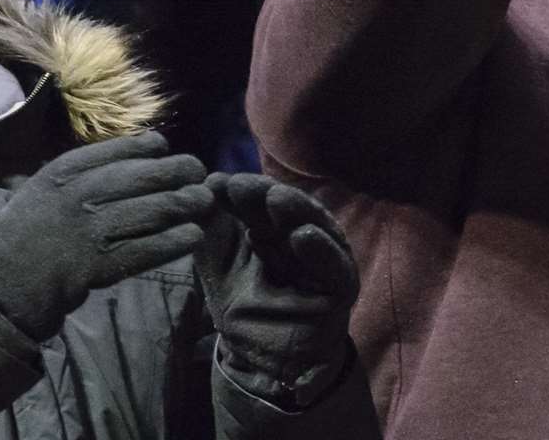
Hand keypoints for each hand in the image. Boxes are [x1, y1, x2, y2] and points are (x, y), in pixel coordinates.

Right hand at [0, 132, 211, 340]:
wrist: (1, 283)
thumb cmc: (26, 232)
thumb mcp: (44, 189)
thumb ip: (82, 172)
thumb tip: (134, 154)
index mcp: (62, 174)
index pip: (116, 151)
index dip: (147, 148)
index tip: (166, 147)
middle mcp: (79, 196)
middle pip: (143, 177)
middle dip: (178, 172)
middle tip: (199, 172)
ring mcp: (91, 231)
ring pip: (153, 211)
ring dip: (186, 204)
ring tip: (204, 201)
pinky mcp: (101, 264)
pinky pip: (149, 248)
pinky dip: (175, 241)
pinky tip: (194, 236)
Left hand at [196, 173, 358, 408]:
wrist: (262, 365)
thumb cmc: (244, 313)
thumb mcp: (218, 268)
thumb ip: (212, 231)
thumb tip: (207, 184)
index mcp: (274, 231)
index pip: (260, 205)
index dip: (241, 193)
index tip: (217, 183)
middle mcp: (302, 240)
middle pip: (286, 211)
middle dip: (263, 195)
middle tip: (241, 185)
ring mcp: (324, 261)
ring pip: (315, 228)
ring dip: (296, 211)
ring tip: (275, 198)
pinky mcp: (341, 287)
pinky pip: (335, 266)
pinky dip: (321, 249)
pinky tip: (303, 235)